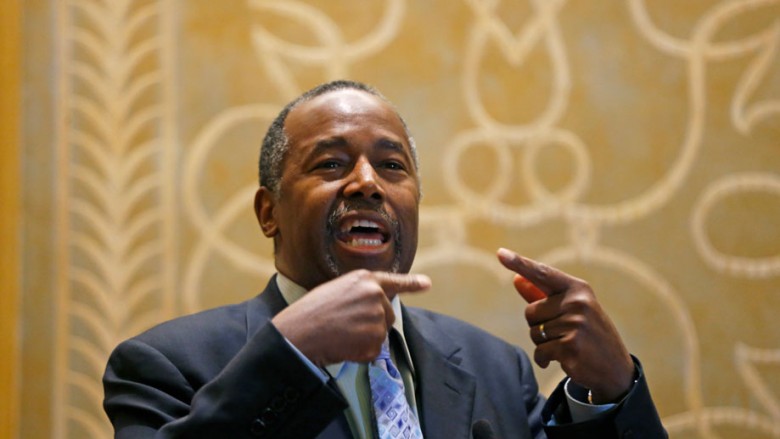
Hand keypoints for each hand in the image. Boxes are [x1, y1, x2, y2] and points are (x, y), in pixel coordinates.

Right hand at [271, 269, 430, 365]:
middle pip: (387, 315)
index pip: (394, 281)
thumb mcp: (337, 289)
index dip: (412, 283)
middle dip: (372, 323)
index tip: (427, 284)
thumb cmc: (311, 312)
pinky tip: (343, 346)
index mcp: (365, 279)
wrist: (299, 333)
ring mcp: (378, 318)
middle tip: (345, 325)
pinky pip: (373, 352)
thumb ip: (360, 292)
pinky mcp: (375, 340)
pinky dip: (360, 354)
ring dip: (364, 339)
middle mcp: (376, 295)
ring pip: (380, 334)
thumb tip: (375, 305)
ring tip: (341, 335)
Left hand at [497, 248, 633, 402]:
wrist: (616, 369)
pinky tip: (565, 359)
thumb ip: (543, 295)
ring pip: (534, 332)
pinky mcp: (570, 346)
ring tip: (567, 345)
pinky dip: (545, 359)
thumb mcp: (572, 310)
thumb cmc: (589, 335)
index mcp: (578, 289)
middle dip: (539, 326)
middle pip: (530, 312)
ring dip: (544, 344)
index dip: (519, 263)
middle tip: (564, 334)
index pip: (543, 273)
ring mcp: (575, 324)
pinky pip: (540, 351)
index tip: (500, 253)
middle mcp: (577, 302)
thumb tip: (516, 280)